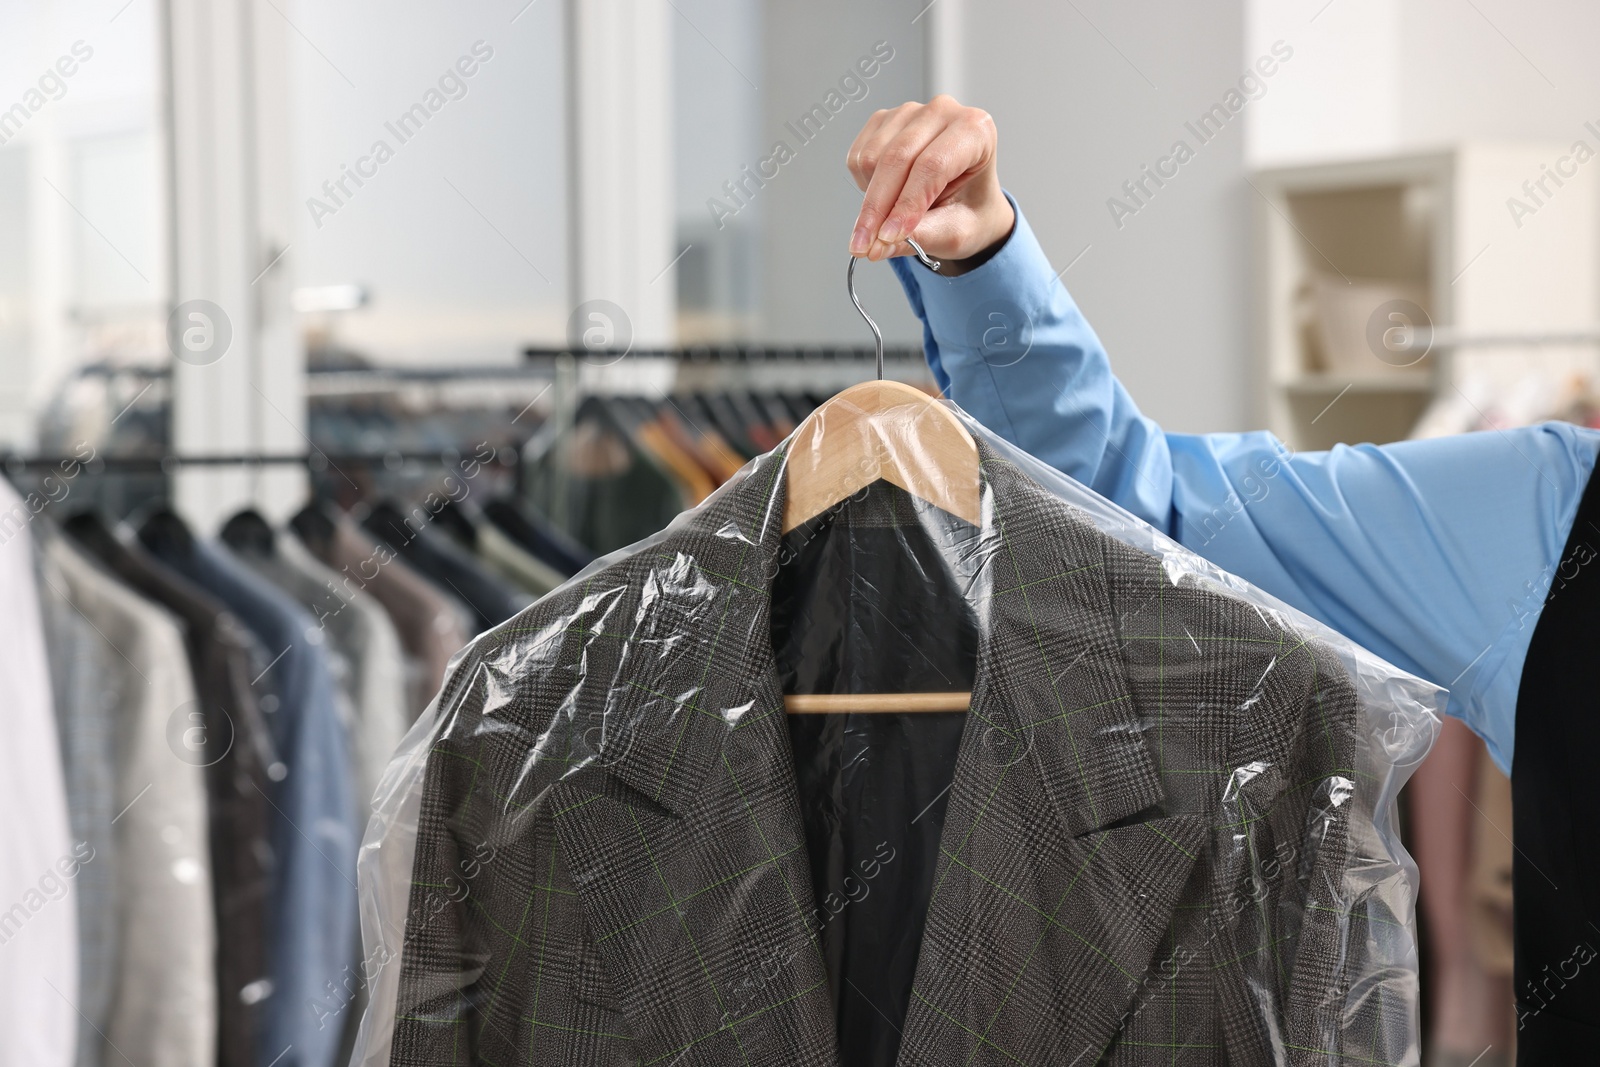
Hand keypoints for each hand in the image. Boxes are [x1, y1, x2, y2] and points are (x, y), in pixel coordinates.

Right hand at [846, 95, 1014, 274]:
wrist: (966, 200)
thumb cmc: (969, 210)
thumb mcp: (956, 233)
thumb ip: (920, 238)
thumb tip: (877, 246)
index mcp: (976, 131)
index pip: (932, 166)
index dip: (906, 205)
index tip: (888, 236)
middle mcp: (943, 112)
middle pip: (896, 159)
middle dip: (878, 209)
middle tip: (866, 245)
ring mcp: (910, 112)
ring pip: (871, 158)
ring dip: (871, 198)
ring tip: (890, 217)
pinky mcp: (884, 121)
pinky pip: (858, 157)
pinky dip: (864, 186)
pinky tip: (885, 196)